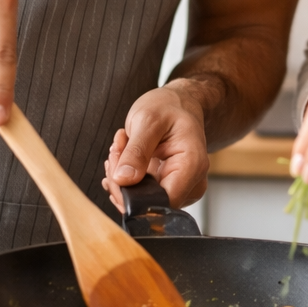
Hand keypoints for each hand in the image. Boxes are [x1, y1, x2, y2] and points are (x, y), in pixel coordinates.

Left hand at [102, 80, 209, 211]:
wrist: (179, 103)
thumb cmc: (169, 107)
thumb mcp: (148, 120)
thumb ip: (136, 152)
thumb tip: (123, 180)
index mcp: (191, 166)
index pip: (160, 202)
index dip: (131, 193)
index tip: (116, 166)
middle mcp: (191, 183)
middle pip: (148, 203)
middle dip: (122, 181)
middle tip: (117, 149)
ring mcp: (181, 188)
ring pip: (141, 200)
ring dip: (122, 177)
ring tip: (123, 147)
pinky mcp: (168, 188)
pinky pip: (141, 194)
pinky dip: (127, 178)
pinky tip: (126, 157)